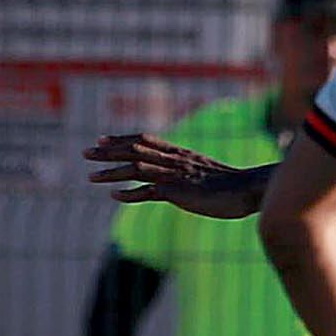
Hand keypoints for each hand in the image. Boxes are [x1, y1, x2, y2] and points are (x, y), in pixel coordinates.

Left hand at [85, 134, 262, 218]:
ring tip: (90, 176)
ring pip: (136, 168)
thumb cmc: (231, 185)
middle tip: (85, 152)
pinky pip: (148, 191)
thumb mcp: (204, 174)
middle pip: (134, 150)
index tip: (102, 139)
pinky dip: (129, 193)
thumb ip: (187, 173)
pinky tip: (114, 196)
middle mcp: (174, 160)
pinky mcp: (178, 192)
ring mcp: (175, 175)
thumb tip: (173, 181)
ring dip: (111, 172)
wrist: (250, 189)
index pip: (145, 140)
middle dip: (108, 151)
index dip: (122, 139)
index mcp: (180, 153)